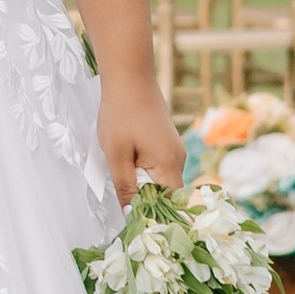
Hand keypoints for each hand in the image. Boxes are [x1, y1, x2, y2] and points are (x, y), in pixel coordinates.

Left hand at [98, 72, 182, 209]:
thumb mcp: (116, 155)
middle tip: (119, 186)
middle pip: (164, 193)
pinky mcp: (166, 142)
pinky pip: (157, 165)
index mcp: (170, 165)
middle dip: (142, 195)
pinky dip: (141, 167)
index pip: (168, 204)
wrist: (129, 76)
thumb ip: (124, 187)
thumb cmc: (120, 113)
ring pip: (159, 179)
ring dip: (140, 180)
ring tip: (120, 165)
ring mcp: (174, 150)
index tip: (131, 217)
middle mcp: (178, 159)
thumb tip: (130, 215)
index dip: (150, 213)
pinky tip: (125, 155)